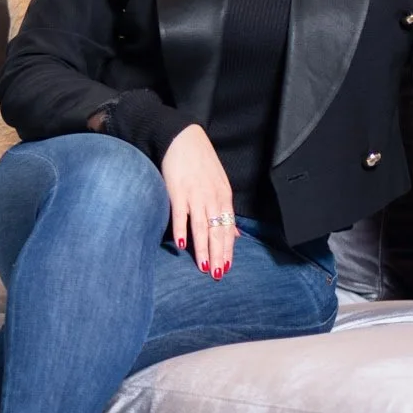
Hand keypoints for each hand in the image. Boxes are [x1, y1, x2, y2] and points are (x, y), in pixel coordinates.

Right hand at [159, 124, 233, 277]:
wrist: (182, 137)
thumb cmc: (200, 161)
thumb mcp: (219, 184)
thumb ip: (225, 210)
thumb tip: (235, 233)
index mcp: (223, 196)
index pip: (228, 228)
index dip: (227, 249)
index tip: (226, 266)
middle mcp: (212, 197)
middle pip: (217, 231)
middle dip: (218, 254)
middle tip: (217, 274)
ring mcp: (195, 194)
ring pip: (202, 227)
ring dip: (203, 249)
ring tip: (204, 266)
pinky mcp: (177, 190)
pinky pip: (180, 214)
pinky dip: (181, 230)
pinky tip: (182, 245)